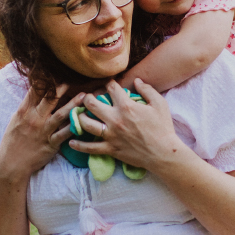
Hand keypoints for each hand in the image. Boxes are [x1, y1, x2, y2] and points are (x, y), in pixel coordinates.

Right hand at [0, 84, 85, 181]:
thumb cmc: (13, 141)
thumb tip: (36, 91)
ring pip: (60, 114)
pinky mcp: (50, 144)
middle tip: (75, 76)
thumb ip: (26, 106)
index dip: (46, 78)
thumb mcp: (15, 120)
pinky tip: (84, 120)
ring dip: (73, 104)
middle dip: (63, 87)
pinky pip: (64, 134)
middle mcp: (34, 118)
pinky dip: (74, 127)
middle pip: (50, 99)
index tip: (56, 69)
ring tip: (85, 96)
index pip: (35, 90)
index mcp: (24, 111)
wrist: (11, 163)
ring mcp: (43, 131)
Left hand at [68, 78, 182, 170]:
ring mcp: (111, 135)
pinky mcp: (110, 149)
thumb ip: (147, 90)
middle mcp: (115, 119)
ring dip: (80, 118)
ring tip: (79, 115)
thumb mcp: (160, 104)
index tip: (109, 85)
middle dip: (87, 98)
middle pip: (92, 104)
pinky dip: (79, 146)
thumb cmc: (163, 128)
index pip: (112, 88)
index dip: (109, 83)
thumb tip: (137, 80)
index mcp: (126, 106)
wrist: (163, 153)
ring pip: (86, 124)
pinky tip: (71, 142)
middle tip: (87, 98)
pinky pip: (90, 148)